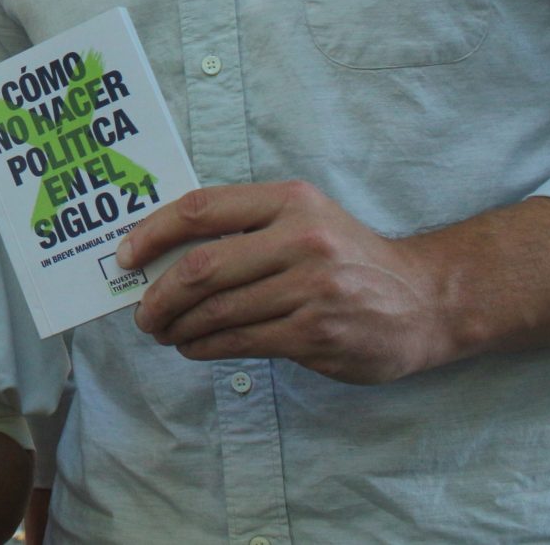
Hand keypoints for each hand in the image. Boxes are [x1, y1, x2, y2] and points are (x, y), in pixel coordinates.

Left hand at [117, 181, 454, 382]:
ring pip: (218, 311)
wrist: (424, 299)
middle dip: (159, 294)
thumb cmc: (347, 256)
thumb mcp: (303, 219)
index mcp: (289, 201)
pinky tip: (194, 347)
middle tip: (142, 312)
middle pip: (202, 268)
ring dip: (179, 326)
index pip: (200, 209)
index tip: (125, 256)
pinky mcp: (317, 333)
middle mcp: (301, 239)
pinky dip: (206, 347)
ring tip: (165, 332)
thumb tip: (164, 254)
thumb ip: (243, 228)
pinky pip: (242, 341)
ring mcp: (312, 289)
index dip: (152, 233)